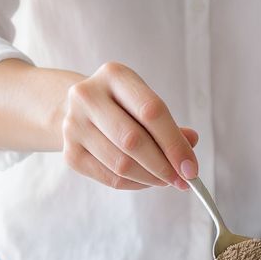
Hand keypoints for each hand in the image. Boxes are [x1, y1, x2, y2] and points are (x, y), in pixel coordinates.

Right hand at [59, 61, 199, 189]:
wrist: (77, 110)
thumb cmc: (122, 107)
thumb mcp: (145, 103)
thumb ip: (170, 125)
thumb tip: (191, 142)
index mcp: (114, 75)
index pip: (151, 111)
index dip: (174, 143)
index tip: (191, 167)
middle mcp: (88, 96)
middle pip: (133, 140)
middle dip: (164, 166)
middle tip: (184, 180)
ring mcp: (73, 125)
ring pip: (121, 164)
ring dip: (151, 178)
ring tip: (167, 180)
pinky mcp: (70, 153)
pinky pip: (110, 177)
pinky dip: (135, 184)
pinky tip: (147, 180)